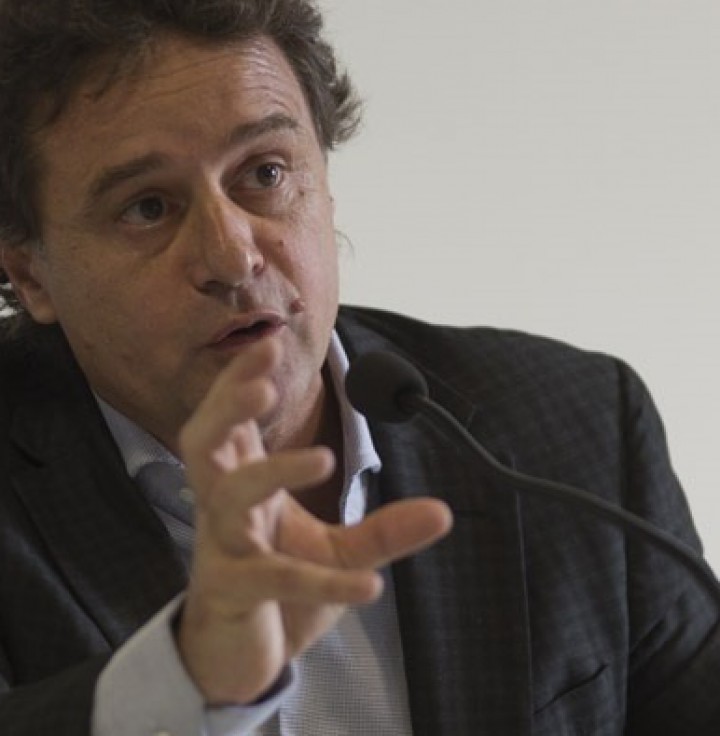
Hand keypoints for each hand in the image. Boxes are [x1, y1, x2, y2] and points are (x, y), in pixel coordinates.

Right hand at [177, 336, 451, 704]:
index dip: (241, 379)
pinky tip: (370, 586)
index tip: (271, 342)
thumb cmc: (277, 591)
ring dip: (273, 472)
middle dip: (227, 405)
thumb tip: (445, 511)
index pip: (230, 417)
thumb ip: (385, 531)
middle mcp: (222, 506)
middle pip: (203, 441)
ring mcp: (221, 548)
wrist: (241, 659)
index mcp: (241, 481)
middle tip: (262, 384)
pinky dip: (323, 581)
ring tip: (322, 458)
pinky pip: (274, 578)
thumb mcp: (340, 555)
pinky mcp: (232, 593)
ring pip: (228, 498)